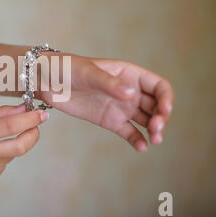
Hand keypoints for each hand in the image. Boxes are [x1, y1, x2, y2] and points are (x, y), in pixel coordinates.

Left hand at [40, 54, 173, 151]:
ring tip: (154, 140)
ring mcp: (121, 107)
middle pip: (157, 106)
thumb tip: (131, 95)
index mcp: (130, 74)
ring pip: (146, 121)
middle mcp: (130, 91)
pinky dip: (137, 140)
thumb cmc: (68, 68)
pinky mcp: (110, 121)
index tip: (164, 110)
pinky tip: (141, 148)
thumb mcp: (88, 73)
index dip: (167, 98)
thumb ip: (109, 84)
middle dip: (162, 118)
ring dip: (154, 131)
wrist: (48, 81)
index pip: (159, 86)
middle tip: (156, 129)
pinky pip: (129, 132)